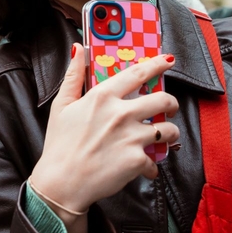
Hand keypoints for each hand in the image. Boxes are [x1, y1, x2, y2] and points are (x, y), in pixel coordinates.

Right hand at [29, 45, 178, 221]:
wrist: (61, 183)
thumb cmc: (60, 145)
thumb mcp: (61, 105)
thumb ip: (73, 76)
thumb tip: (78, 50)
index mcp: (103, 97)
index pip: (138, 73)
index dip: (157, 65)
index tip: (167, 61)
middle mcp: (120, 113)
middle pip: (163, 99)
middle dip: (171, 103)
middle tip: (169, 109)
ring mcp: (131, 137)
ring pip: (168, 130)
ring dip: (168, 134)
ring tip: (160, 139)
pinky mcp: (136, 160)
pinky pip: (155, 160)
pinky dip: (150, 166)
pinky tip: (141, 167)